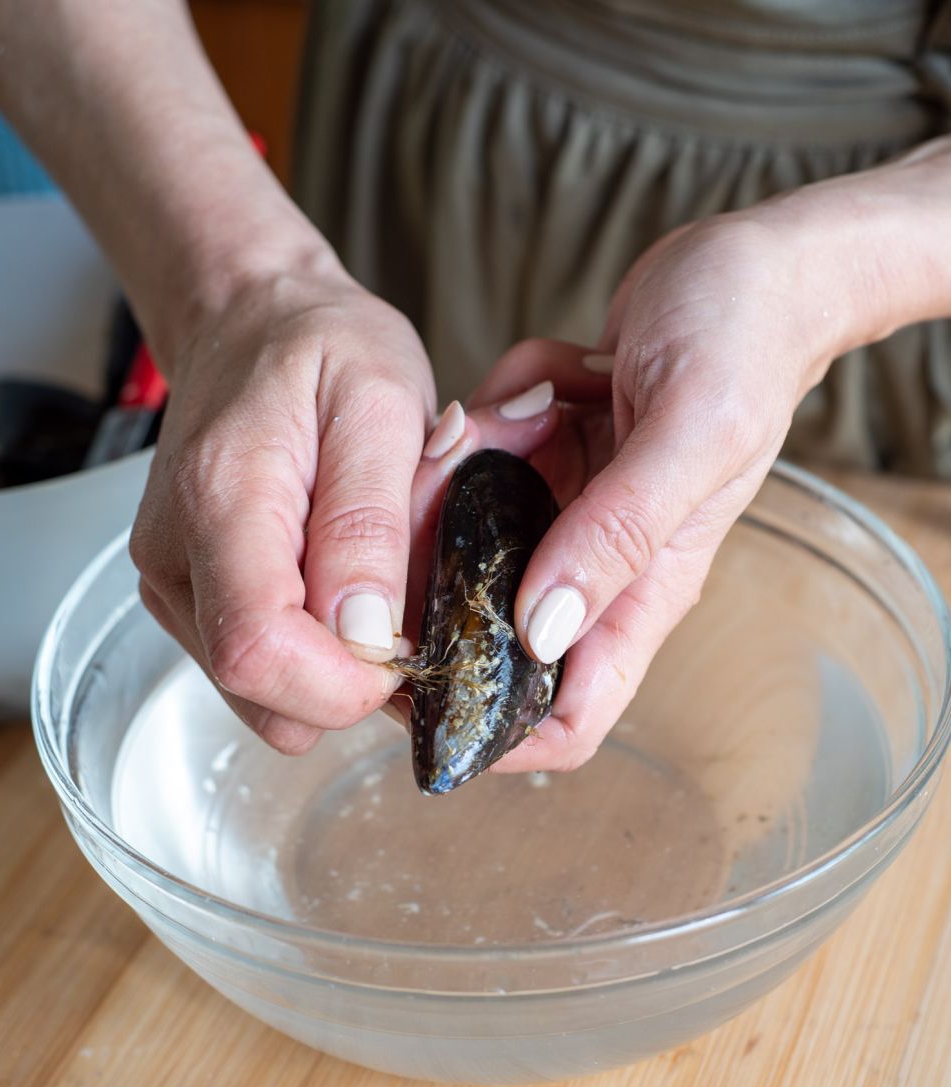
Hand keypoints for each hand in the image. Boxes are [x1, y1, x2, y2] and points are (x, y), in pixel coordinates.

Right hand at [130, 263, 435, 754]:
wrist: (251, 321)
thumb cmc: (321, 347)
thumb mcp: (379, 403)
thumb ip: (370, 521)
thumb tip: (366, 635)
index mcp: (220, 500)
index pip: (258, 650)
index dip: (343, 683)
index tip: (408, 652)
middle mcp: (176, 557)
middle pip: (258, 692)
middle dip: (350, 687)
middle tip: (407, 619)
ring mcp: (174, 584)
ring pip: (259, 697)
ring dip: (333, 675)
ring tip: (372, 593)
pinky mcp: (188, 597)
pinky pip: (255, 672)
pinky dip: (311, 660)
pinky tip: (340, 595)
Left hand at [444, 211, 852, 772]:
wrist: (754, 268)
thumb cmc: (746, 342)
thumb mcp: (691, 431)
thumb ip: (621, 532)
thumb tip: (543, 631)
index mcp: (643, 591)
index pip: (567, 718)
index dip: (492, 733)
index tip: (418, 690)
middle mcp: (597, 568)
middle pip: (483, 623)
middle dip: (442, 567)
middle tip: (434, 489)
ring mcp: (567, 516)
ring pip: (468, 532)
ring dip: (465, 466)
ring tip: (507, 405)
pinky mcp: (548, 466)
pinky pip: (479, 460)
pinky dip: (491, 416)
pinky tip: (544, 377)